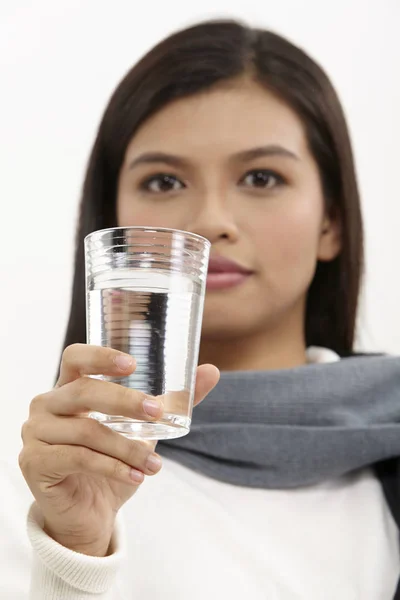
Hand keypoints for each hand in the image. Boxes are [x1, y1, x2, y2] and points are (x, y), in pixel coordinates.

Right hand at [19, 344, 218, 555]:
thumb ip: (172, 402)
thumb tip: (210, 372)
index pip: (75, 357)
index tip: (133, 364)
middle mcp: (46, 405)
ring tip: (154, 464)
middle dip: (125, 402)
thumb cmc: (113, 461)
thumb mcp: (143, 429)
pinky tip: (136, 476)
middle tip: (157, 413)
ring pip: (86, 431)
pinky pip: (78, 459)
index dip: (101, 356)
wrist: (90, 513)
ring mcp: (35, 433)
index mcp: (68, 387)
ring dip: (127, 447)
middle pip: (84, 392)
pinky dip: (113, 467)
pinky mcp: (35, 462)